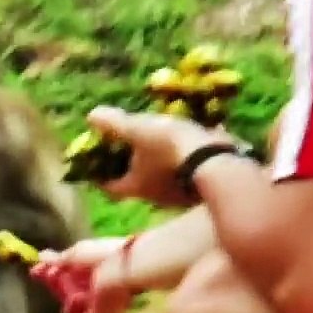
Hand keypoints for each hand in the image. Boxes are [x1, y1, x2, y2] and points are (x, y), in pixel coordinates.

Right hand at [30, 237, 137, 312]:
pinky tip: (74, 299)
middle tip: (47, 276)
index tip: (35, 271)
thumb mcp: (75, 253)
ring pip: (72, 304)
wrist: (123, 271)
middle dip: (56, 284)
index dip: (51, 272)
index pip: (67, 272)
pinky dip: (72, 310)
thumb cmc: (102, 255)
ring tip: (66, 286)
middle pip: (68, 289)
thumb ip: (57, 259)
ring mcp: (97, 303)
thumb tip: (40, 256)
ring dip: (64, 296)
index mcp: (92, 267)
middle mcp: (95, 286)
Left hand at [86, 105, 237, 207]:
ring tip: (158, 136)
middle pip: (136, 182)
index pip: (109, 186)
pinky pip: (187, 170)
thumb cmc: (172, 149)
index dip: (98, 174)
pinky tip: (189, 136)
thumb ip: (115, 125)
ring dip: (158, 160)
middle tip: (126, 143)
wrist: (220, 164)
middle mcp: (156, 196)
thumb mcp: (139, 130)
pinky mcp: (201, 186)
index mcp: (136, 186)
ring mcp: (180, 194)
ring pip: (162, 176)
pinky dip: (183, 156)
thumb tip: (92, 116)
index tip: (95, 159)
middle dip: (130, 164)